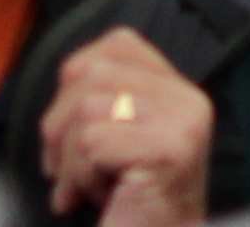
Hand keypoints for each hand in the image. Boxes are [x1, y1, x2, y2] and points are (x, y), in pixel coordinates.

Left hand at [38, 29, 218, 226]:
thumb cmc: (130, 204)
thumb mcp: (121, 137)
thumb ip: (106, 96)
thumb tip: (69, 74)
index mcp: (181, 91)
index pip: (118, 45)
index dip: (77, 79)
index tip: (67, 129)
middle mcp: (189, 100)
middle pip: (93, 73)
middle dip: (59, 124)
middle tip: (61, 172)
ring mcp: (182, 123)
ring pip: (87, 108)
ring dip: (70, 159)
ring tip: (86, 190)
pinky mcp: (168, 150)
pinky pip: (92, 143)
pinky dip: (80, 177)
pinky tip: (102, 199)